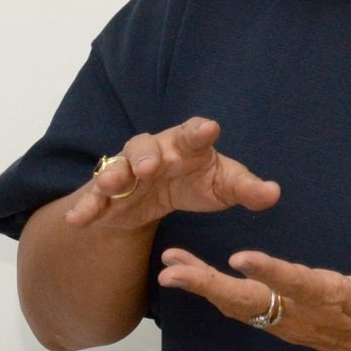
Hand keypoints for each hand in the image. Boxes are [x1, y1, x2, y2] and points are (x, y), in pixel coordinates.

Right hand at [67, 116, 278, 232]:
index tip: (209, 129)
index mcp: (186, 146)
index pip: (193, 133)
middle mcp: (153, 153)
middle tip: (151, 167)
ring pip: (116, 167)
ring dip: (113, 175)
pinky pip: (94, 198)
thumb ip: (248, 189)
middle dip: (147, 155)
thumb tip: (274, 193)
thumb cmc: (198, 181)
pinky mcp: (108, 195)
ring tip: (112, 185)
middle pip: (145, 146)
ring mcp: (127, 172)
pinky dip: (85, 207)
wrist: (162, 196)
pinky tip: (76, 220)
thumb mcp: (224, 187)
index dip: (199, 131)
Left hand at [158, 214, 350, 350]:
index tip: (239, 258)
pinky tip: (192, 279)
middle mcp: (306, 314)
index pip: (298, 283)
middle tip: (172, 270)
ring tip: (169, 268)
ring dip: (204, 289)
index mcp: (335, 297)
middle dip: (209, 285)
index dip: (270, 271)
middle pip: (252, 302)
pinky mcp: (286, 327)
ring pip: (241, 308)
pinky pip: (244, 313)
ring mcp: (292, 325)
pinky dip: (215, 296)